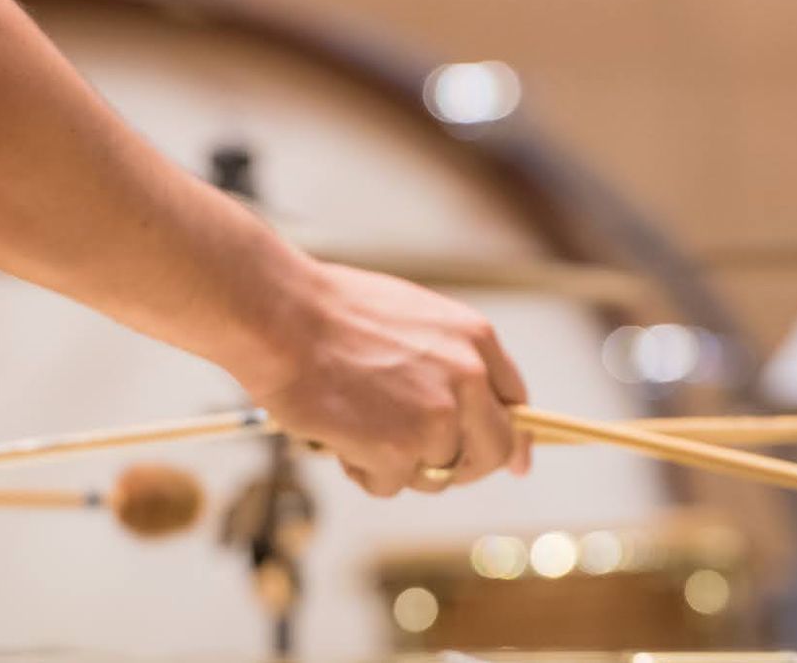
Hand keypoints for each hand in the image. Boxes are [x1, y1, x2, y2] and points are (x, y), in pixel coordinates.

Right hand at [243, 264, 531, 496]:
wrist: (280, 314)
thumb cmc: (330, 311)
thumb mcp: (413, 318)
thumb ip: (449, 360)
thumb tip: (467, 404)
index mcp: (475, 339)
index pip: (516, 404)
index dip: (512, 438)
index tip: (514, 462)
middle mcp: (468, 378)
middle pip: (494, 452)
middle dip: (462, 467)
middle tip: (420, 463)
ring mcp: (436, 417)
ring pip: (436, 474)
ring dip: (397, 464)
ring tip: (356, 425)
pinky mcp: (397, 449)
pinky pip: (390, 485)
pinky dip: (362, 471)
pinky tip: (339, 436)